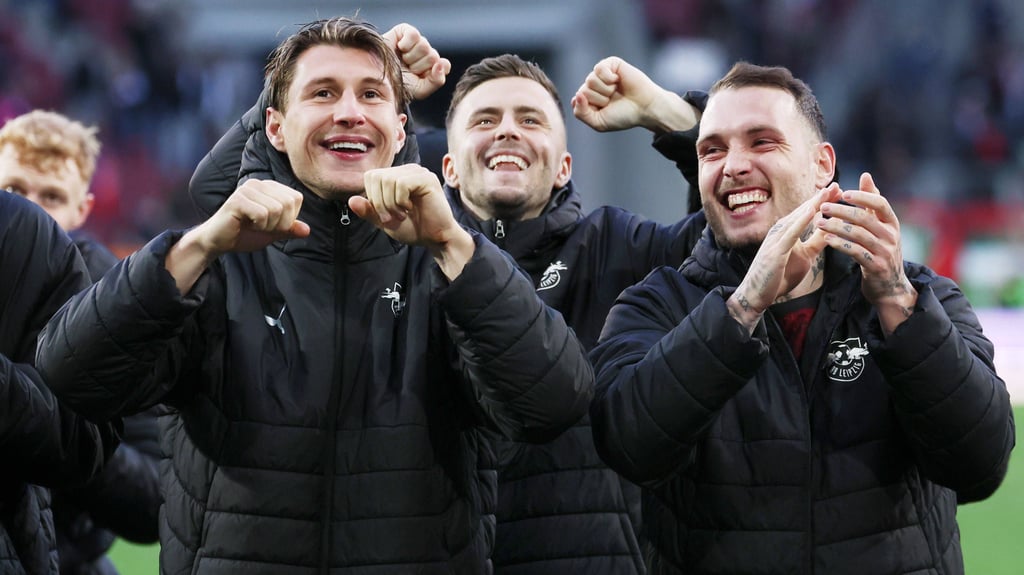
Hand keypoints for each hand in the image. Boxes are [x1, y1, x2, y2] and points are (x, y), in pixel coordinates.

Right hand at [198, 179, 308, 256]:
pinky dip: (259, 226)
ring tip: (254, 225)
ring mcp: (247, 189)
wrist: (219, 241)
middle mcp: (259, 183)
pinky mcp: (237, 199)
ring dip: (268, 226)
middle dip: (280, 223)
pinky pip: (262, 214)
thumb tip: (307, 230)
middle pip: (288, 203)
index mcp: (270, 187)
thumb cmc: (245, 234)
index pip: (296, 198)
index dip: (290, 218)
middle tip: (263, 227)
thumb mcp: (273, 233)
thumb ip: (289, 229)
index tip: (272, 224)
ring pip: (276, 209)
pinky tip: (246, 224)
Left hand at [352, 165, 473, 278]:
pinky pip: (402, 183)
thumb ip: (369, 211)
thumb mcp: (385, 221)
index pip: (371, 176)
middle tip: (392, 217)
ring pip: (388, 179)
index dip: (372, 197)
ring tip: (402, 215)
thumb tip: (351, 201)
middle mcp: (406, 170)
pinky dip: (401, 201)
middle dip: (379, 202)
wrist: (435, 238)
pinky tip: (410, 209)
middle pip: (377, 176)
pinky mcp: (427, 179)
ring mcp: (417, 172)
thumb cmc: (413, 228)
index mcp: (396, 177)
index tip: (384, 214)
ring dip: (390, 203)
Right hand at [384, 23, 450, 99]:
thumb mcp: (421, 90)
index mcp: (432, 66)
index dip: (433, 71)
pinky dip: (406, 44)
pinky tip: (399, 49)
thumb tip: (443, 63)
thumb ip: (437, 80)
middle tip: (407, 69)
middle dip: (418, 66)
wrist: (378, 77)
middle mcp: (426, 53)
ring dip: (411, 57)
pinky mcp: (406, 31)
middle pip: (433, 56)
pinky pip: (414, 35)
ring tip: (402, 60)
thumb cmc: (399, 84)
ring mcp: (416, 42)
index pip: (444, 65)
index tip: (420, 77)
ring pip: (424, 46)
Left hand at [572, 56, 698, 133]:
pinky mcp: (611, 63)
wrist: (645, 107)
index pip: (576, 101)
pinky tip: (617, 81)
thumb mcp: (598, 122)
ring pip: (590, 80)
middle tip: (613, 101)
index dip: (590, 108)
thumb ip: (581, 113)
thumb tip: (576, 96)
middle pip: (583, 90)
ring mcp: (602, 74)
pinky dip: (608, 78)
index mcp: (589, 99)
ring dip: (605, 90)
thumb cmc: (623, 116)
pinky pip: (599, 68)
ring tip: (616, 92)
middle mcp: (594, 86)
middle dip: (599, 100)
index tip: (604, 111)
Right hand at [727, 185, 837, 332]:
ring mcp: (776, 239)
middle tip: (837, 185)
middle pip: (804, 211)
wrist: (757, 294)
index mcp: (788, 232)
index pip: (808, 213)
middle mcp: (781, 230)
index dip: (822, 201)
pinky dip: (802, 220)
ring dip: (813, 204)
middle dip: (821, 198)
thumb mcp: (805, 257)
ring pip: (798, 217)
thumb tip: (832, 229)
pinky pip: (791, 233)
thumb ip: (816, 242)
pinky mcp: (776, 250)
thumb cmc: (779, 276)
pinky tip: (813, 211)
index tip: (838, 191)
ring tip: (828, 192)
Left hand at [818, 172, 916, 334]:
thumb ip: (872, 202)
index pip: (880, 203)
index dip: (863, 196)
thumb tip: (866, 175)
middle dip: (842, 211)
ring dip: (836, 227)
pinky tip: (826, 239)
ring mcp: (885, 252)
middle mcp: (892, 235)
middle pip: (865, 218)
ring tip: (819, 223)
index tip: (844, 192)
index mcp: (892, 223)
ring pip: (858, 235)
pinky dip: (840, 244)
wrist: (890, 286)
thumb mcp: (881, 226)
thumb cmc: (881, 250)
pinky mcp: (876, 267)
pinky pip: (856, 252)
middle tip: (823, 206)